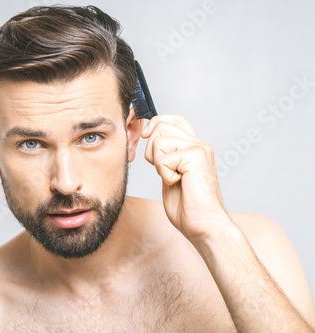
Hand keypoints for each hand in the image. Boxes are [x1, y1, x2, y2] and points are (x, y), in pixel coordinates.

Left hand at [141, 115, 228, 241]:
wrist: (204, 224)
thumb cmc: (188, 206)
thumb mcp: (169, 174)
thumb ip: (163, 156)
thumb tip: (147, 137)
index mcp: (193, 147)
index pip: (172, 119)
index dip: (154, 125)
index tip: (145, 137)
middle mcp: (198, 144)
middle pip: (160, 126)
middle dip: (151, 149)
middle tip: (163, 171)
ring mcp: (199, 149)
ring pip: (158, 141)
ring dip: (159, 164)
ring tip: (174, 178)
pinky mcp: (195, 157)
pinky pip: (163, 158)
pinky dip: (164, 174)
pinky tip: (178, 183)